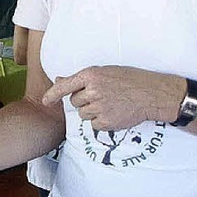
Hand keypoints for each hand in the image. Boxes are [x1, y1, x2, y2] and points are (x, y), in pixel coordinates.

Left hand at [42, 65, 180, 130]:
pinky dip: (101, 121)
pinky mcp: (106, 122)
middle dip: (83, 101)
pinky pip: (93, 125)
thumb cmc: (130, 80)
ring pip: (83, 114)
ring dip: (92, 112)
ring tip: (110, 104)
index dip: (52, 94)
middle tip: (101, 96)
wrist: (151, 94)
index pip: (65, 86)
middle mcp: (93, 91)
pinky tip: (113, 113)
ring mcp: (99, 107)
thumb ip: (82, 78)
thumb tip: (59, 80)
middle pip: (75, 102)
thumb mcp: (105, 71)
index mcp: (91, 75)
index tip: (45, 101)